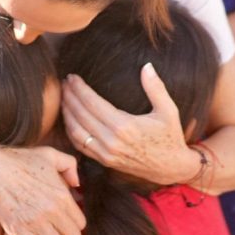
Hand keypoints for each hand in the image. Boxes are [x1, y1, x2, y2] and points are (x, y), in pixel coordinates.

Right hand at [0, 142, 83, 234]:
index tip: (67, 226)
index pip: (81, 222)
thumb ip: (70, 166)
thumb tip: (77, 184)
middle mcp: (53, 212)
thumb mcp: (50, 154)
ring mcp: (36, 224)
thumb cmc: (19, 159)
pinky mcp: (19, 231)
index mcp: (62, 195)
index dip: (75, 225)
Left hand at [60, 63, 200, 184]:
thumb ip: (155, 87)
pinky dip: (70, 132)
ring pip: (76, 132)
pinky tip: (69, 119)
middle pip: (80, 115)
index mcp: (125, 126)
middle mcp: (112, 141)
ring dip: (66, 114)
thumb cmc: (170, 137)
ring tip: (63, 98)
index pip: (92, 103)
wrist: (172, 168)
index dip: (79, 88)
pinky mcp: (105, 161)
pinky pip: (81, 146)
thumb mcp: (168, 111)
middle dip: (69, 97)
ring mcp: (106, 154)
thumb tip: (147, 66)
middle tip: (64, 83)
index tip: (72, 77)